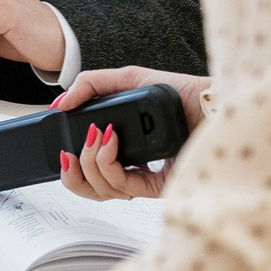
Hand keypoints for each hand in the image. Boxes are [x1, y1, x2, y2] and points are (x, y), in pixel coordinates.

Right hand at [52, 66, 208, 200]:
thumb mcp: (128, 79)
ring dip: (90, 162)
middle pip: (90, 189)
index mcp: (123, 150)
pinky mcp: (160, 187)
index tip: (61, 150)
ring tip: (96, 134)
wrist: (210, 101)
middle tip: (69, 151)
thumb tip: (60, 104)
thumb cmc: (179, 92)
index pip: (89, 173)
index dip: (71, 168)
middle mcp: (134, 169)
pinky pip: (123, 187)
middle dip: (72, 174)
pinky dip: (108, 163)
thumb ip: (90, 85)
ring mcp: (147, 180)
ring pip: (103, 191)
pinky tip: (110, 141)